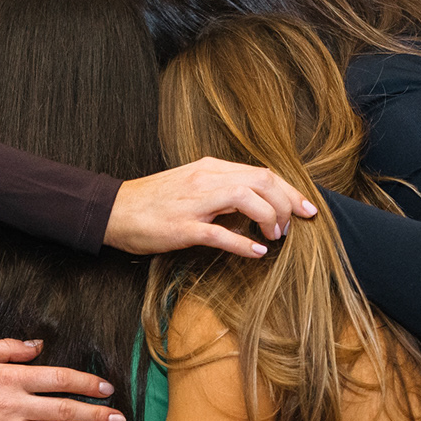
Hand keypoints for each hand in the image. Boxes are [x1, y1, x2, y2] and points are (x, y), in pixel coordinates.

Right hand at [106, 158, 316, 259]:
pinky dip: (243, 242)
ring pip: (246, 198)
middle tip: (296, 225)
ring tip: (276, 237)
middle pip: (261, 181)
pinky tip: (257, 252)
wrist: (114, 210)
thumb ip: (222, 190)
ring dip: (268, 218)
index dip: (289, 190)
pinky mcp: (183, 227)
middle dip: (287, 202)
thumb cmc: (153, 202)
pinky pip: (220, 232)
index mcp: (210, 168)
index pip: (261, 173)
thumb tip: (255, 205)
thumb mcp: (192, 186)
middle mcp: (206, 179)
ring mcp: (194, 202)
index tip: (306, 208)